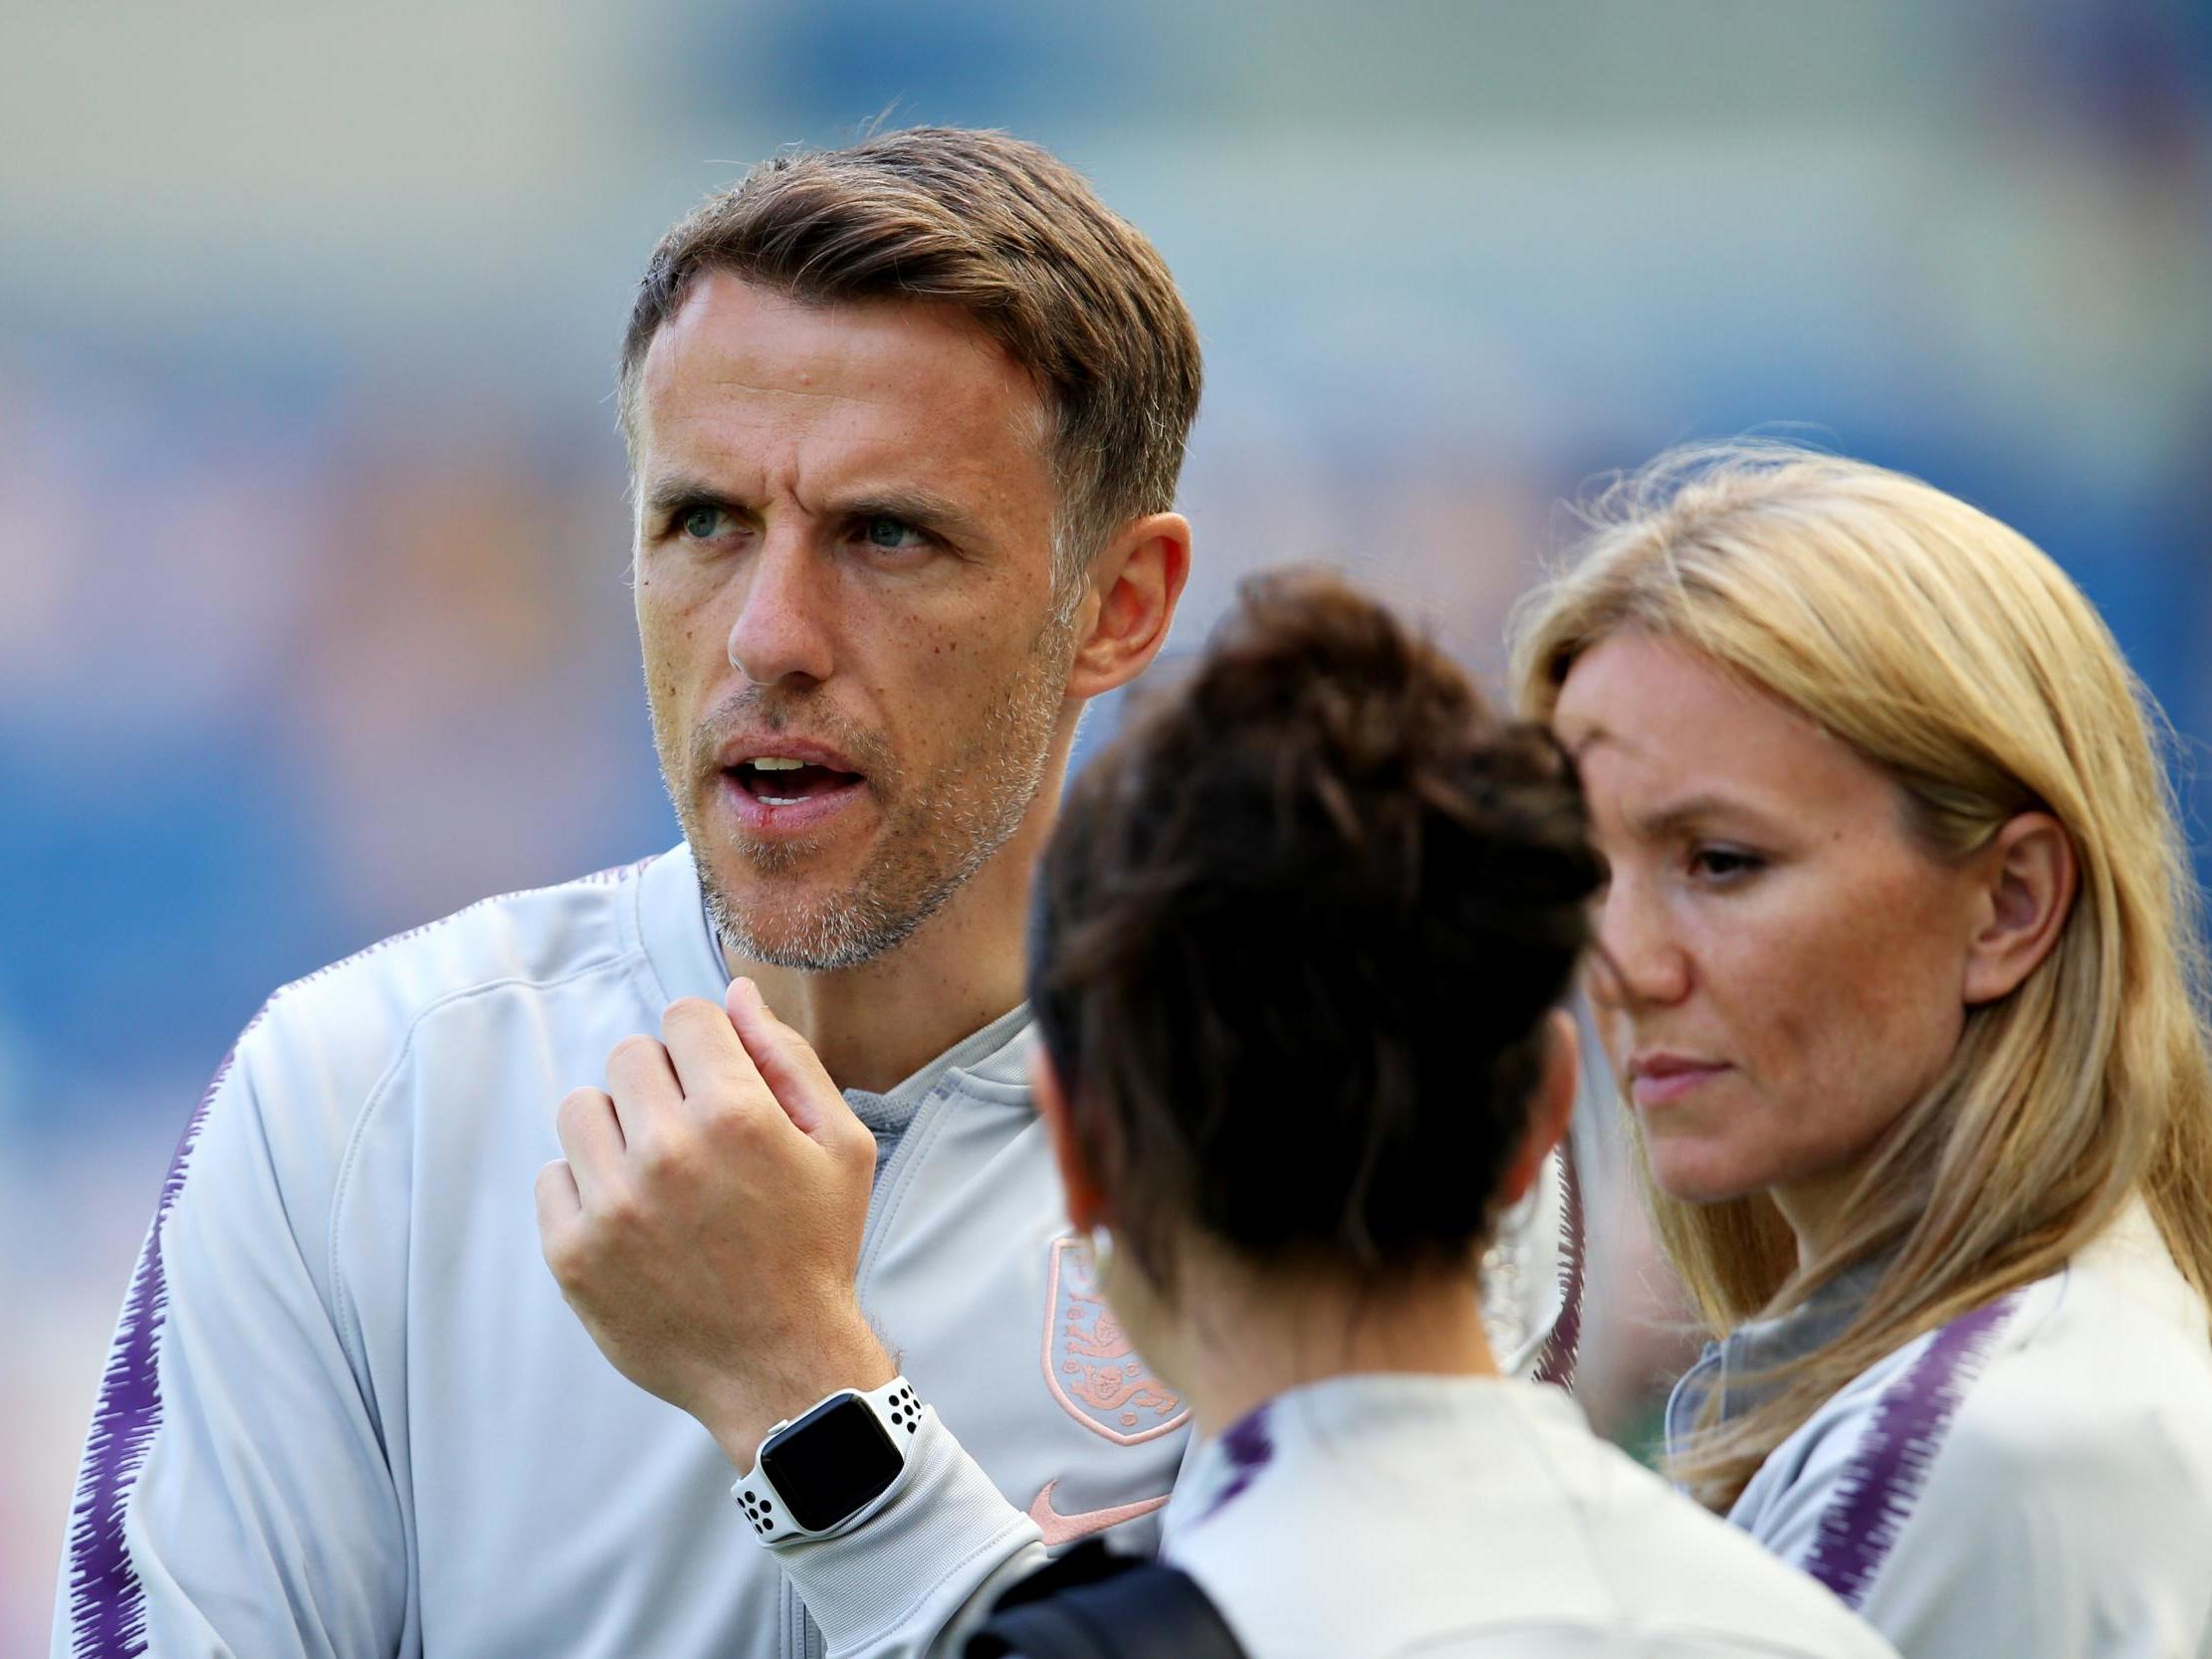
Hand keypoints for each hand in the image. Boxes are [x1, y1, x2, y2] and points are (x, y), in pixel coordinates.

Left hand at [535, 978, 894, 1469]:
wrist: (780, 1368)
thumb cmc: (816, 1251)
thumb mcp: (840, 1147)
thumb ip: (788, 1060)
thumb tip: (735, 994)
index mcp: (736, 1115)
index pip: (684, 1017)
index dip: (707, 1045)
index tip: (719, 1085)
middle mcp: (667, 1152)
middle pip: (628, 1055)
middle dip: (663, 1083)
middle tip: (694, 1137)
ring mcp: (612, 1205)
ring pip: (581, 1108)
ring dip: (617, 1130)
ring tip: (656, 1175)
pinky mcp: (572, 1253)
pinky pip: (552, 1176)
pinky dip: (587, 1189)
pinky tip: (633, 1219)